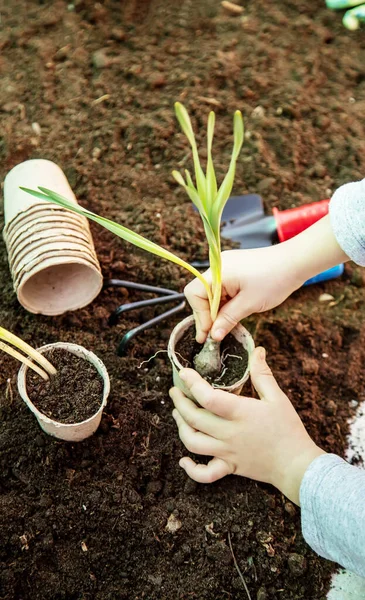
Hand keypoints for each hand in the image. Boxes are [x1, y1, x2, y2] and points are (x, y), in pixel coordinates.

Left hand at [169, 347, 324, 504]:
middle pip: (194, 419)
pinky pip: (205, 474)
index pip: (208, 397)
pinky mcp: (230, 468)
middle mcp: (229, 433)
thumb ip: (263, 374)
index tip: (184, 373)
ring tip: (177, 415)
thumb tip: (258, 350)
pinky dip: (192, 470)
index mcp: (240, 413)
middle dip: (179, 403)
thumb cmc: (288, 429)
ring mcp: (227, 452)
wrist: (297, 464)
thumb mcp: (277, 398)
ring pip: (193, 443)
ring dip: (181, 428)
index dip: (192, 383)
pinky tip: (184, 461)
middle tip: (175, 392)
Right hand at [185, 244, 302, 342]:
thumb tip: (213, 336)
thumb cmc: (274, 280)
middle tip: (214, 336)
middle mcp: (218, 266)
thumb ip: (228, 319)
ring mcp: (226, 267)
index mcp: (218, 272)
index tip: (209, 334)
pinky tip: (232, 314)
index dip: (200, 315)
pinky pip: (222, 288)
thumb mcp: (249, 304)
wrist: (296, 261)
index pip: (194, 293)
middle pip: (201, 294)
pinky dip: (225, 302)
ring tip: (225, 327)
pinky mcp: (235, 269)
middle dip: (207, 315)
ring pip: (212, 293)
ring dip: (217, 310)